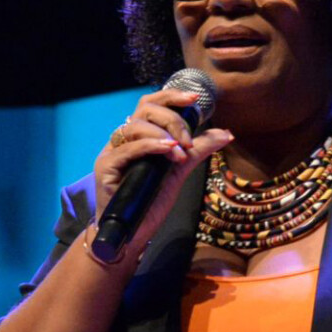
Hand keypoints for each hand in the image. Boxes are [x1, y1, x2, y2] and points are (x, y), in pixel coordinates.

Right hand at [92, 86, 231, 253]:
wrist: (131, 235)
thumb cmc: (149, 202)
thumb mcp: (178, 171)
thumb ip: (197, 150)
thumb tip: (226, 134)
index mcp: (138, 137)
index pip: (151, 106)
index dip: (171, 97)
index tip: (195, 99)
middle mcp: (123, 140)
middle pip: (143, 109)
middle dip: (171, 118)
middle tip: (187, 140)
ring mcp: (112, 152)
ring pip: (135, 126)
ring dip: (164, 134)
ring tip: (181, 152)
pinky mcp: (105, 167)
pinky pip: (128, 148)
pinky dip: (151, 146)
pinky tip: (169, 151)